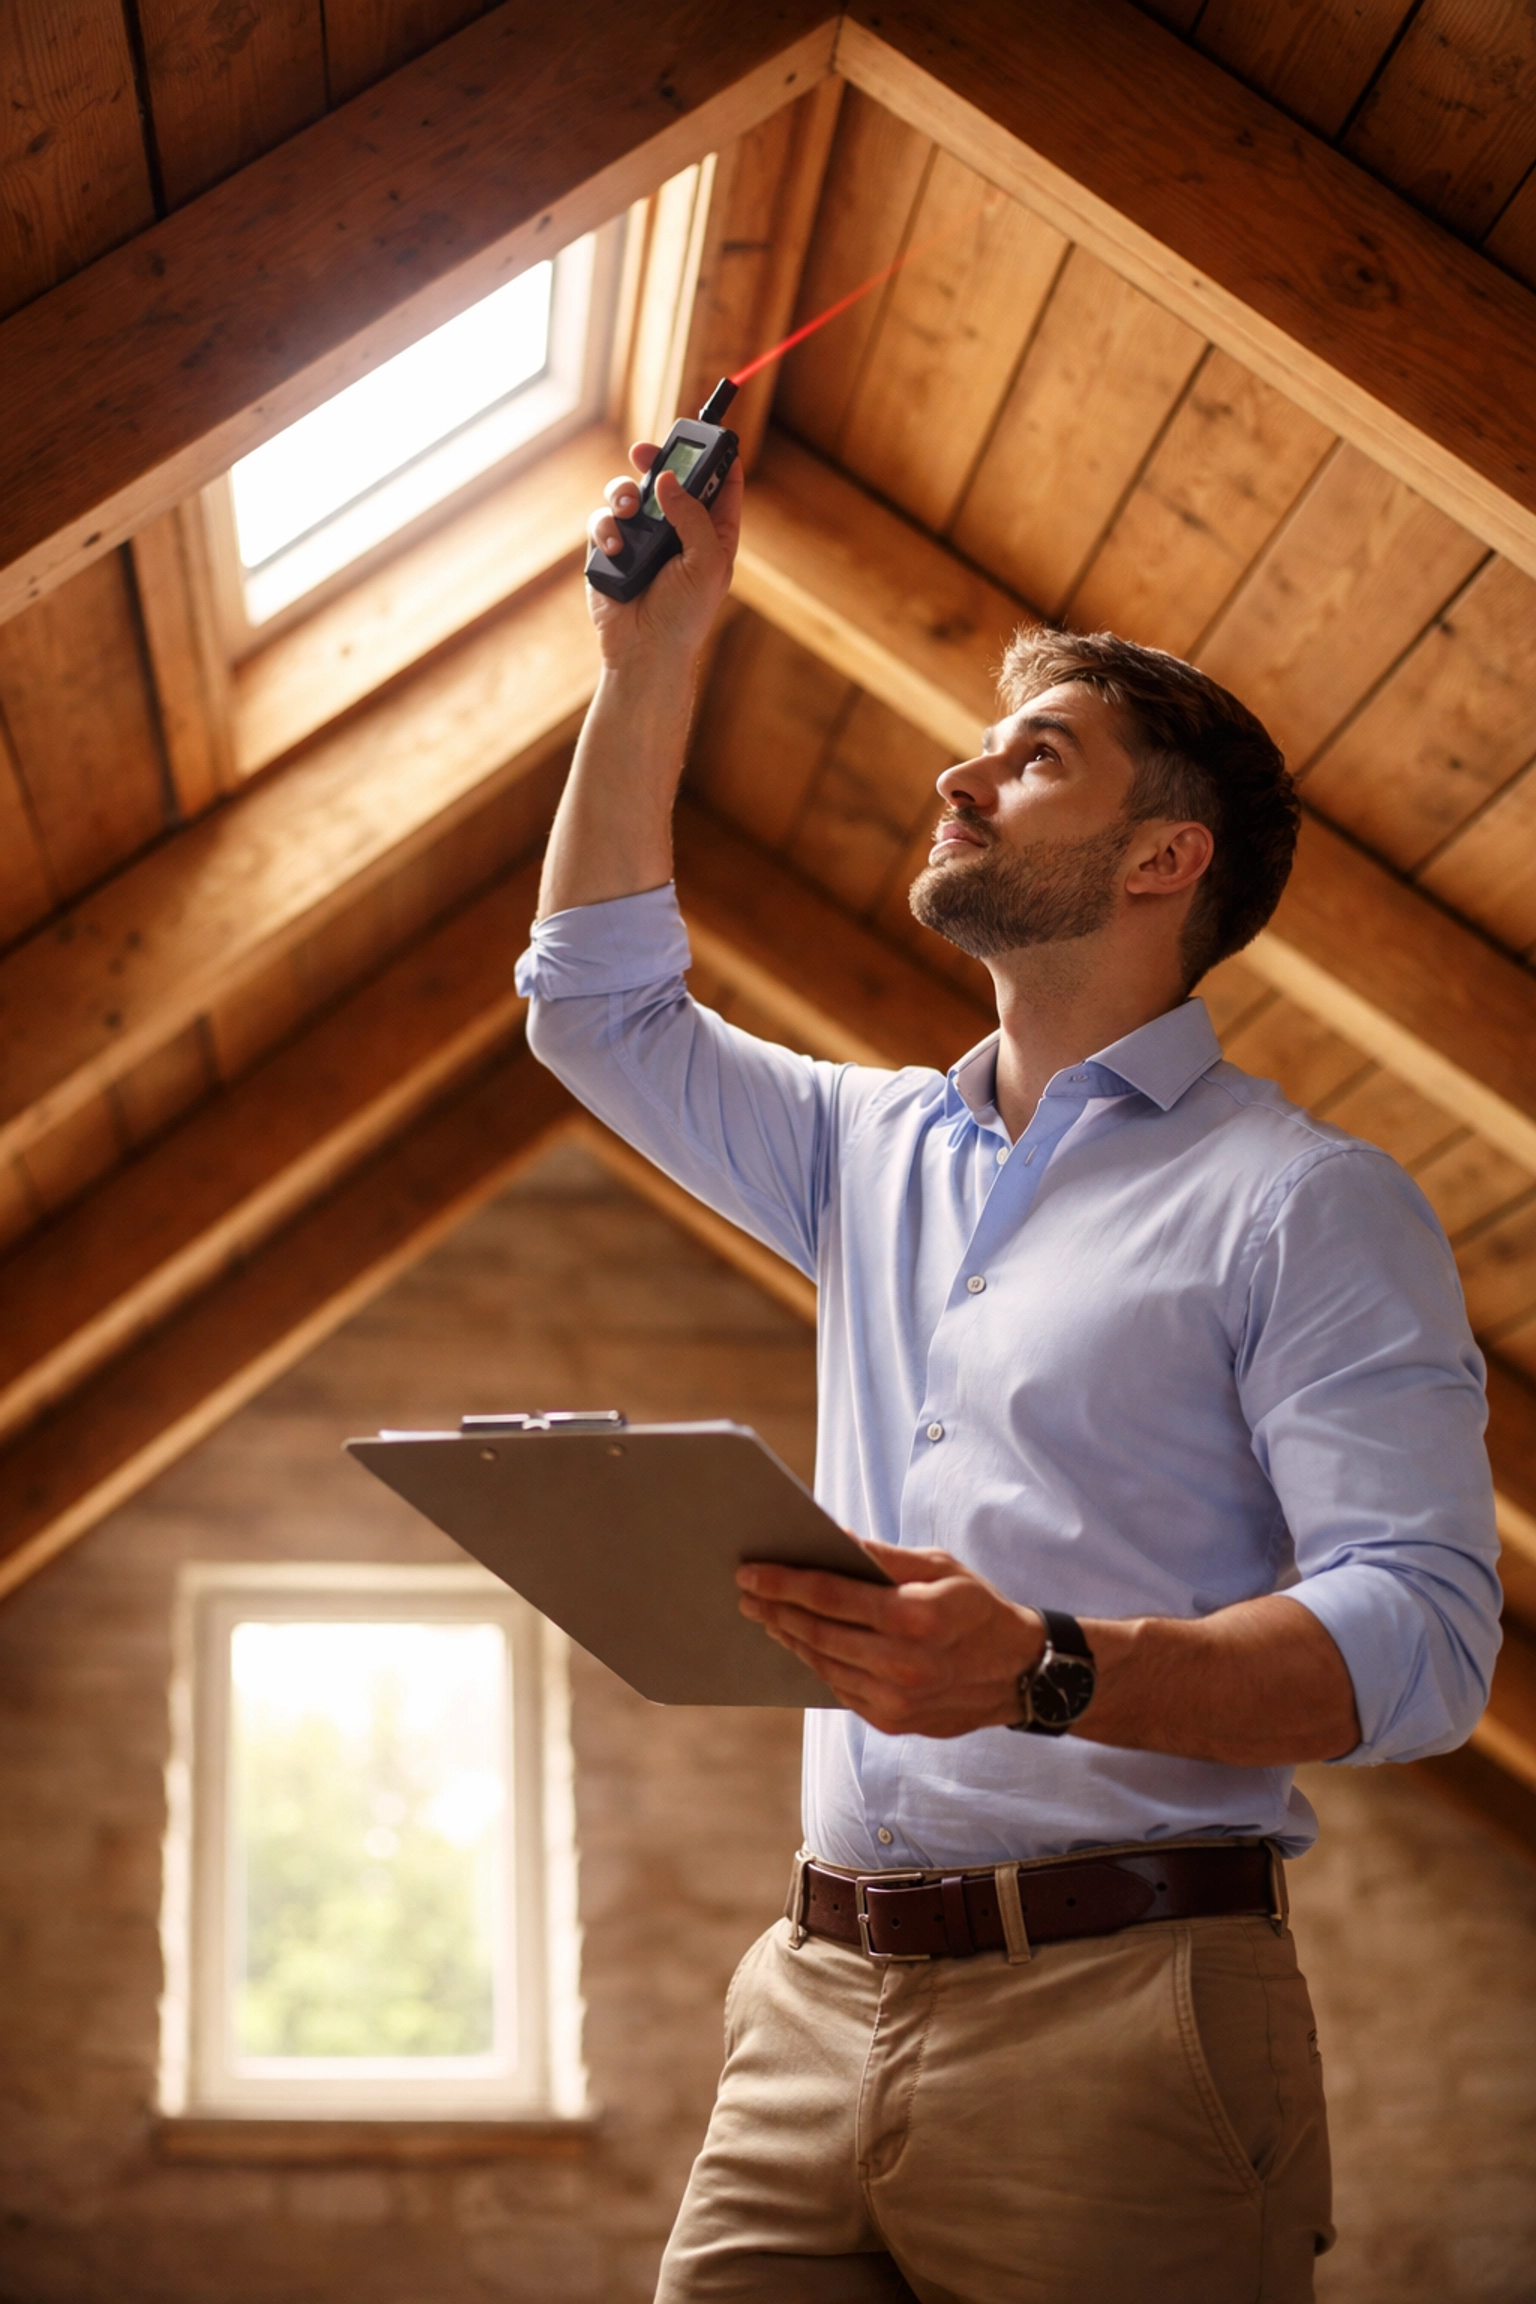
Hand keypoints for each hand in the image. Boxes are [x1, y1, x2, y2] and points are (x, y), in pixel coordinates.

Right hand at [586, 441, 741, 670]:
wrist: (644, 651)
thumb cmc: (684, 615)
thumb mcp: (706, 564)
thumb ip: (692, 516)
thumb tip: (667, 479)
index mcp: (712, 532)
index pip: (721, 484)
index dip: (719, 457)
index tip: (714, 434)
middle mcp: (677, 529)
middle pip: (669, 477)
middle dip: (658, 459)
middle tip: (645, 450)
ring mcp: (642, 537)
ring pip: (629, 492)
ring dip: (624, 493)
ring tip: (629, 509)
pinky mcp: (611, 548)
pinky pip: (604, 519)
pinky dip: (607, 528)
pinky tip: (616, 548)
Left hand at [737, 1540, 1045, 1738]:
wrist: (1019, 1673)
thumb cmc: (976, 1607)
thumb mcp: (938, 1566)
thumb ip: (881, 1556)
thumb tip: (828, 1537)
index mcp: (915, 1617)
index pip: (831, 1596)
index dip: (784, 1581)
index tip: (750, 1571)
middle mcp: (903, 1664)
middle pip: (817, 1632)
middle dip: (775, 1608)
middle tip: (745, 1591)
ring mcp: (896, 1699)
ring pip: (823, 1663)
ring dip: (789, 1636)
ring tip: (766, 1613)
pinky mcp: (892, 1721)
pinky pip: (839, 1687)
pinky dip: (816, 1662)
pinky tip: (800, 1641)